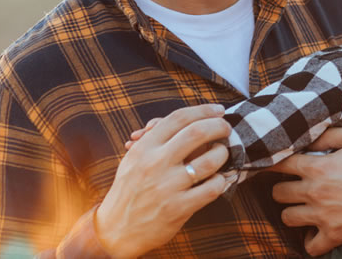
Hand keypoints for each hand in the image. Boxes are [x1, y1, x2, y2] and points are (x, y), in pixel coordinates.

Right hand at [95, 104, 232, 257]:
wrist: (115, 230)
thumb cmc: (130, 190)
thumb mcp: (134, 160)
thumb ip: (156, 139)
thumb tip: (186, 120)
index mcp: (144, 148)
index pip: (178, 118)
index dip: (203, 110)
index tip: (218, 111)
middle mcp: (155, 164)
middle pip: (197, 133)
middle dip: (219, 127)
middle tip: (226, 128)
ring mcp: (168, 186)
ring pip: (210, 161)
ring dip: (222, 154)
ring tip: (221, 154)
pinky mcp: (178, 208)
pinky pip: (212, 188)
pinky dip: (220, 181)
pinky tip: (217, 180)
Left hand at [266, 127, 341, 255]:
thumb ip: (331, 134)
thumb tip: (310, 137)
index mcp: (319, 167)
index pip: (280, 165)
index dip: (275, 164)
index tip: (276, 166)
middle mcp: (316, 192)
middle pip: (278, 193)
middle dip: (283, 189)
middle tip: (294, 188)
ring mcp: (324, 216)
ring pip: (287, 218)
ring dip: (293, 213)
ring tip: (304, 209)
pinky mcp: (335, 235)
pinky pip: (310, 246)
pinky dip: (310, 240)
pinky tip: (316, 231)